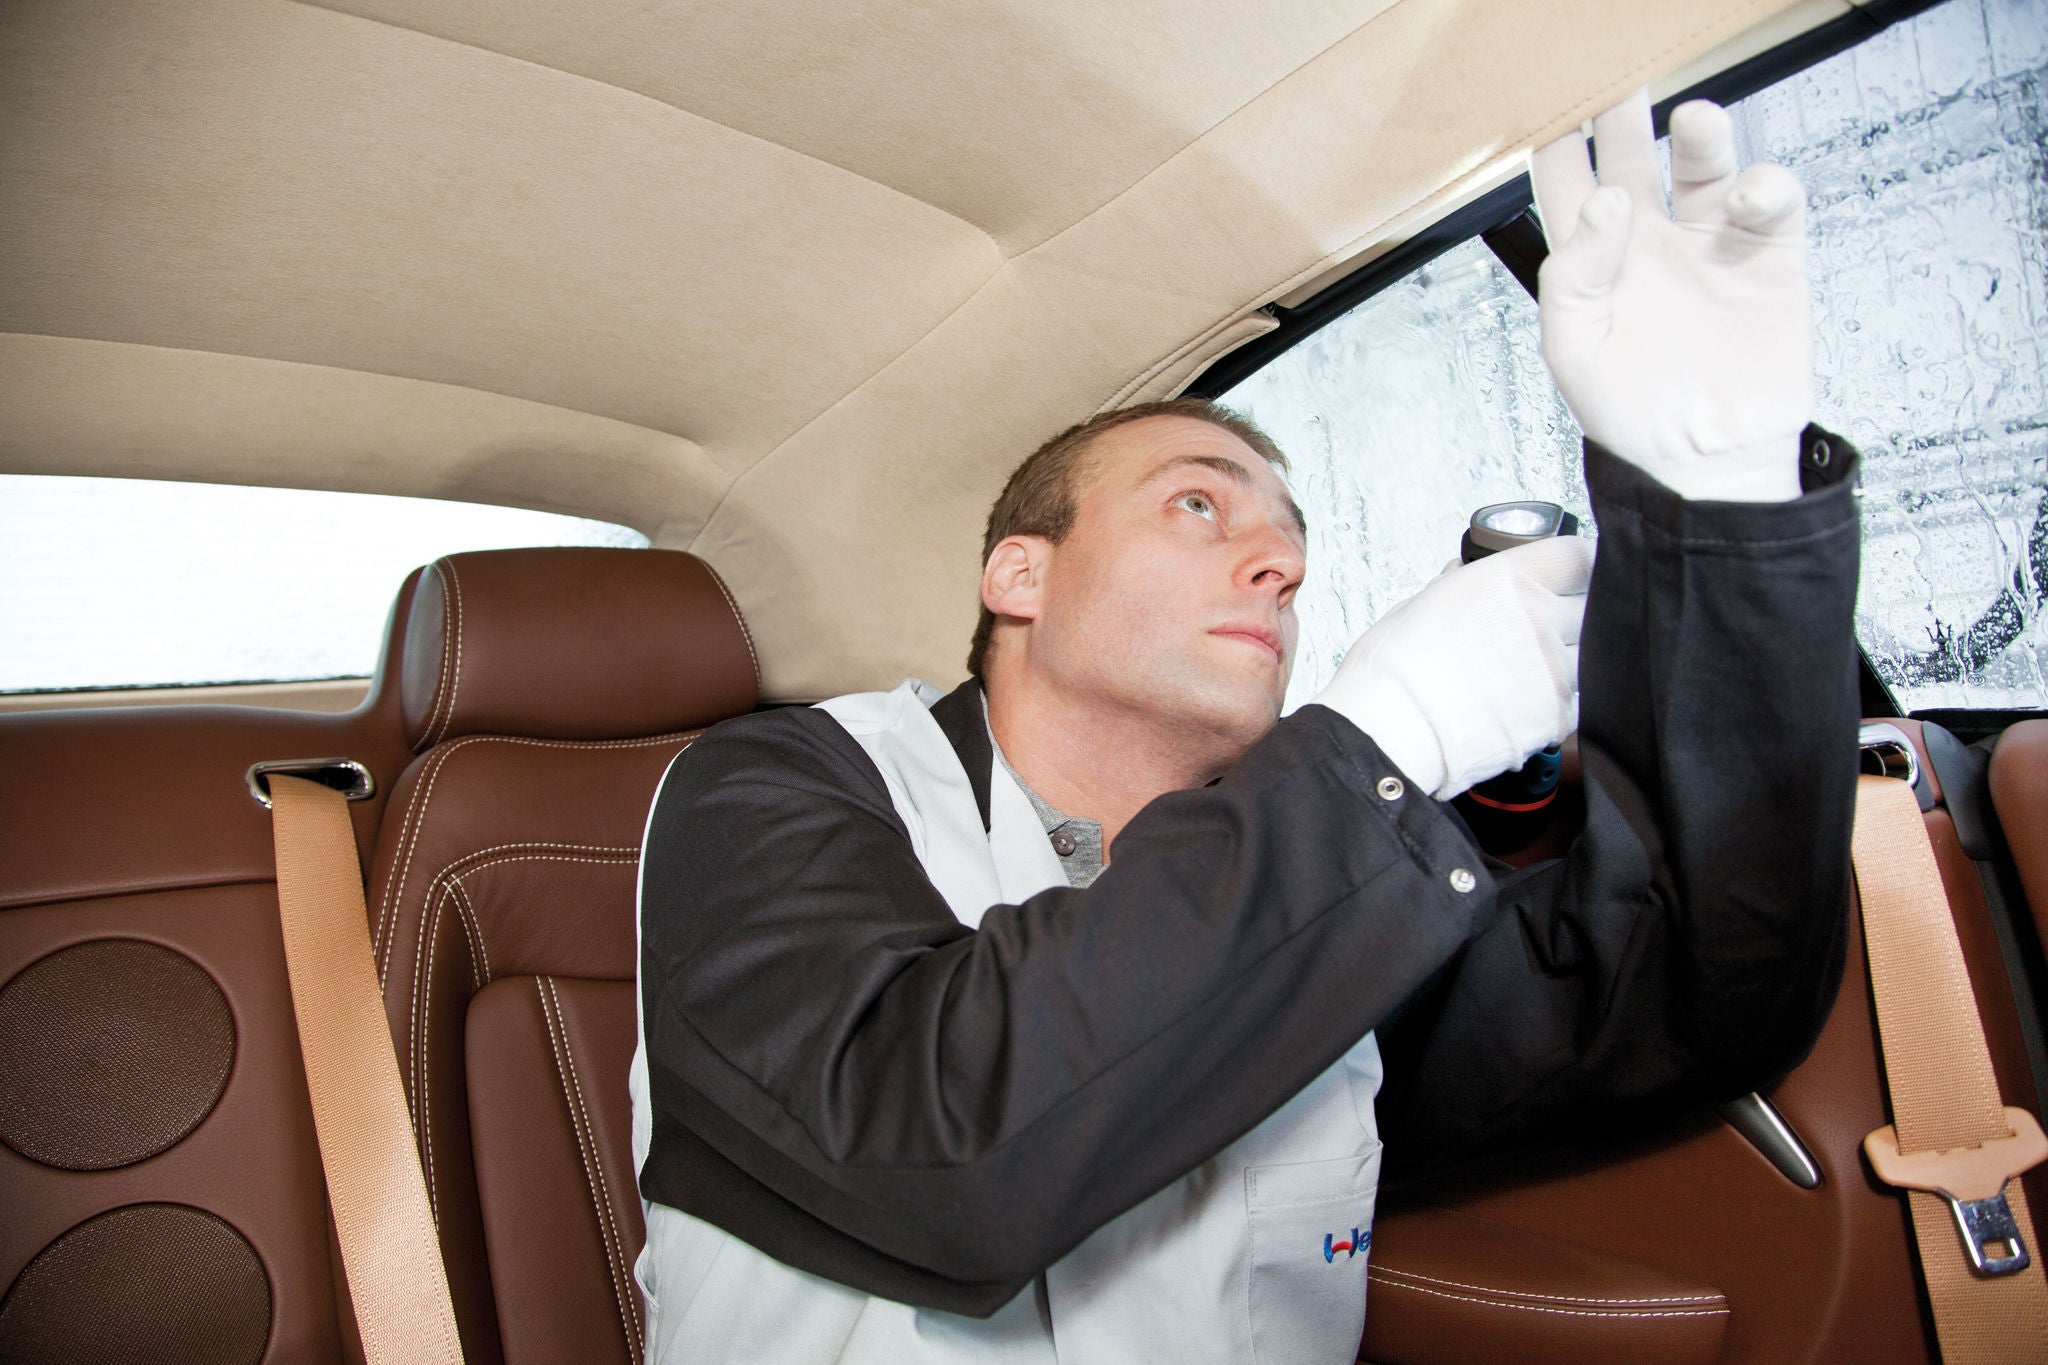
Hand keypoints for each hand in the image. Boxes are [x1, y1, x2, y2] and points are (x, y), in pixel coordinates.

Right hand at [1313, 537, 1592, 799]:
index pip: (1578, 557)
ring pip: (1588, 656)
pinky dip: (1554, 702)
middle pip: (1592, 605)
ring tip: (1527, 675)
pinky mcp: (1557, 715)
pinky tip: (1520, 707)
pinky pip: (1574, 702)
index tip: (1580, 572)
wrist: (1390, 733)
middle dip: (1575, 613)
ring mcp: (1554, 668)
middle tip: (1547, 627)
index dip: (1584, 563)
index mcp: (1507, 580)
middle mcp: (1539, 617)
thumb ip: (1455, 587)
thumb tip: (1463, 574)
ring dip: (1568, 660)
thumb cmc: (1390, 672)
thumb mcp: (1416, 606)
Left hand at [1532, 91, 1809, 501]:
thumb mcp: (1574, 349)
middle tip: (1622, 89)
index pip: (1569, 186)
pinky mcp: (1768, 257)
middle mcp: (1650, 242)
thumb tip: (1605, 201)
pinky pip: (1772, 201)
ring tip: (1691, 122)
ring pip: (1705, 164)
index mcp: (1594, 260)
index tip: (1555, 116)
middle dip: (1626, 118)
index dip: (1561, 148)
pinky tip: (1748, 197)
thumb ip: (1574, 274)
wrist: (1703, 465)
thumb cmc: (1631, 418)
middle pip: (1635, 156)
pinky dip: (1766, 185)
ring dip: (1701, 134)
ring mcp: (1710, 244)